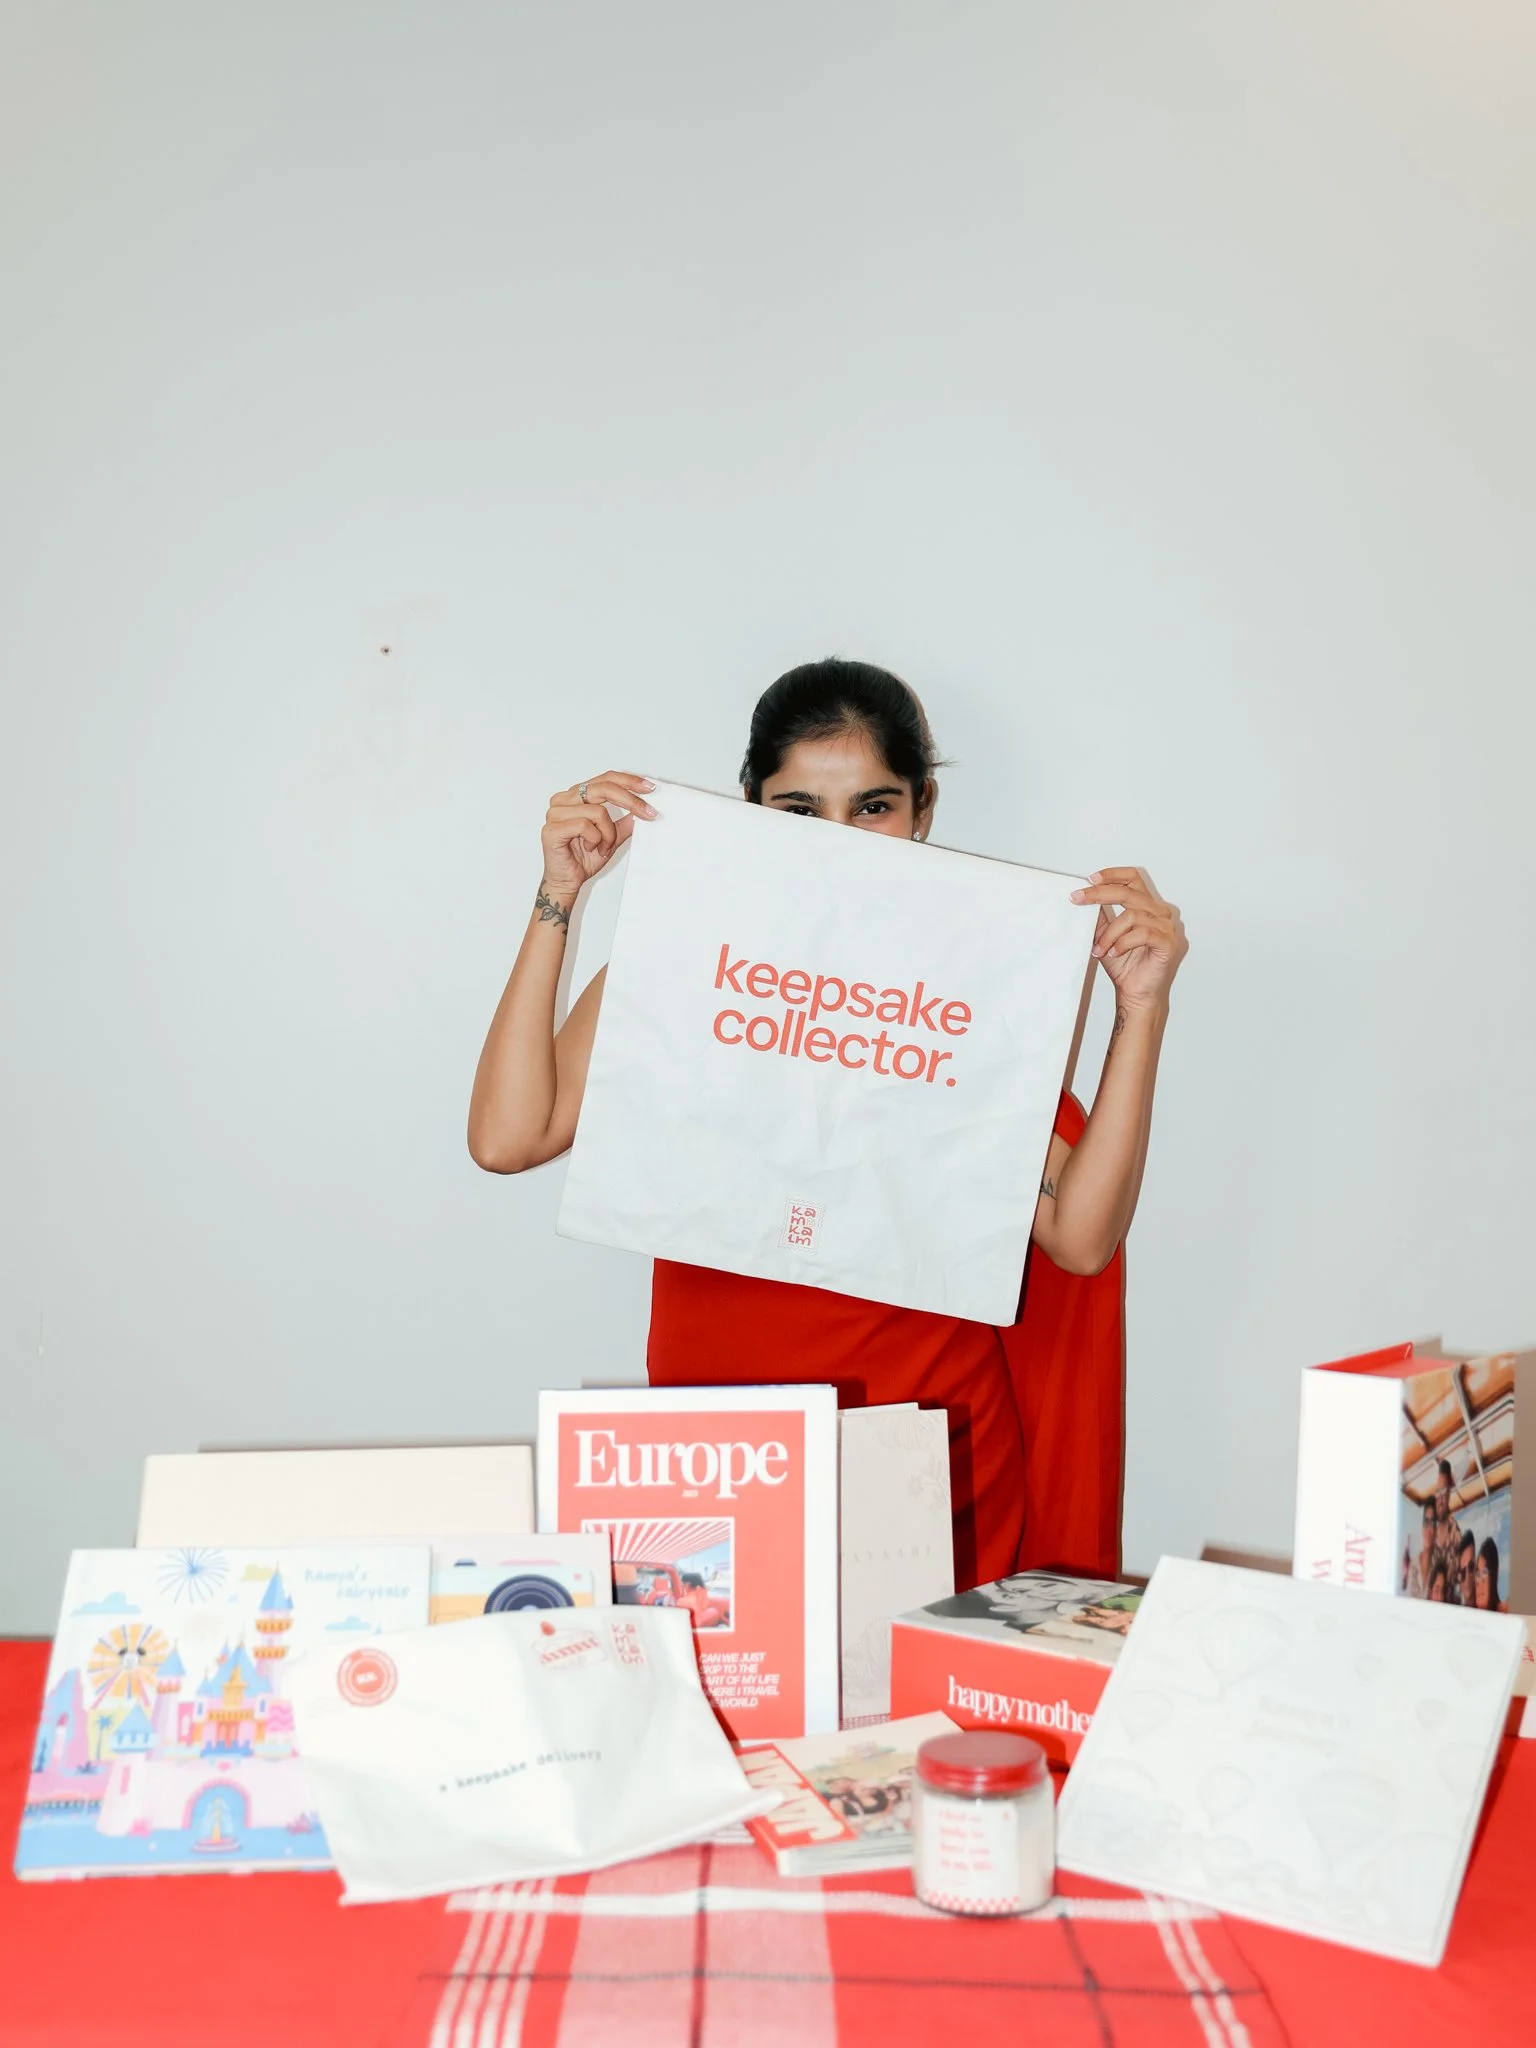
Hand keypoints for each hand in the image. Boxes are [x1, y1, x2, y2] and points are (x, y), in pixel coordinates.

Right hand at [539, 772, 655, 899]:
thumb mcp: (612, 837)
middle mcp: (564, 800)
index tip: (650, 787)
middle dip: (630, 800)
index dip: (629, 781)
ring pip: (598, 811)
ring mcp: (555, 813)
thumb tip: (644, 807)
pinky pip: (584, 825)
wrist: (567, 881)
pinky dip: (595, 840)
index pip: (605, 778)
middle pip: (603, 788)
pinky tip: (590, 849)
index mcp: (576, 796)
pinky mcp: (552, 828)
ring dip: (608, 833)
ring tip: (603, 847)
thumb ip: (625, 821)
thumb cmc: (583, 858)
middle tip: (648, 812)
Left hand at [1070, 866, 1186, 1009]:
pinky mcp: (1168, 943)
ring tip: (1100, 949)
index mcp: (1147, 906)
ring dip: (1109, 933)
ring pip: (1131, 916)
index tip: (1090, 879)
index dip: (1113, 875)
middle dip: (1099, 894)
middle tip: (1078, 899)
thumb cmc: (1124, 965)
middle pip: (1129, 893)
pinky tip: (1115, 953)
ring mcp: (1166, 928)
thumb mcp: (1105, 935)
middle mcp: (1159, 913)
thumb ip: (1100, 915)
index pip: (1133, 879)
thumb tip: (1083, 896)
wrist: (1135, 993)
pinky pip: (1143, 933)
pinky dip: (1123, 943)